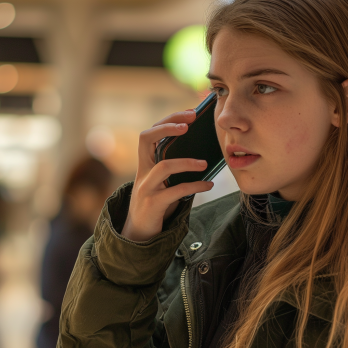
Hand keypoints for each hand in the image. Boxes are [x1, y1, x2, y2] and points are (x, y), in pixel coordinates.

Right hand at [121, 109, 213, 241]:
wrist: (139, 233)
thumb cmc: (156, 203)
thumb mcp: (162, 182)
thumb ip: (174, 168)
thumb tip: (205, 154)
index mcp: (144, 163)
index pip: (148, 134)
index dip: (167, 120)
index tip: (190, 114)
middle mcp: (142, 172)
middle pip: (146, 138)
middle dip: (167, 126)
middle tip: (189, 124)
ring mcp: (146, 187)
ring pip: (165, 166)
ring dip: (187, 162)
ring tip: (205, 163)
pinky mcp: (153, 204)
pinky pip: (176, 191)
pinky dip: (195, 186)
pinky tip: (208, 185)